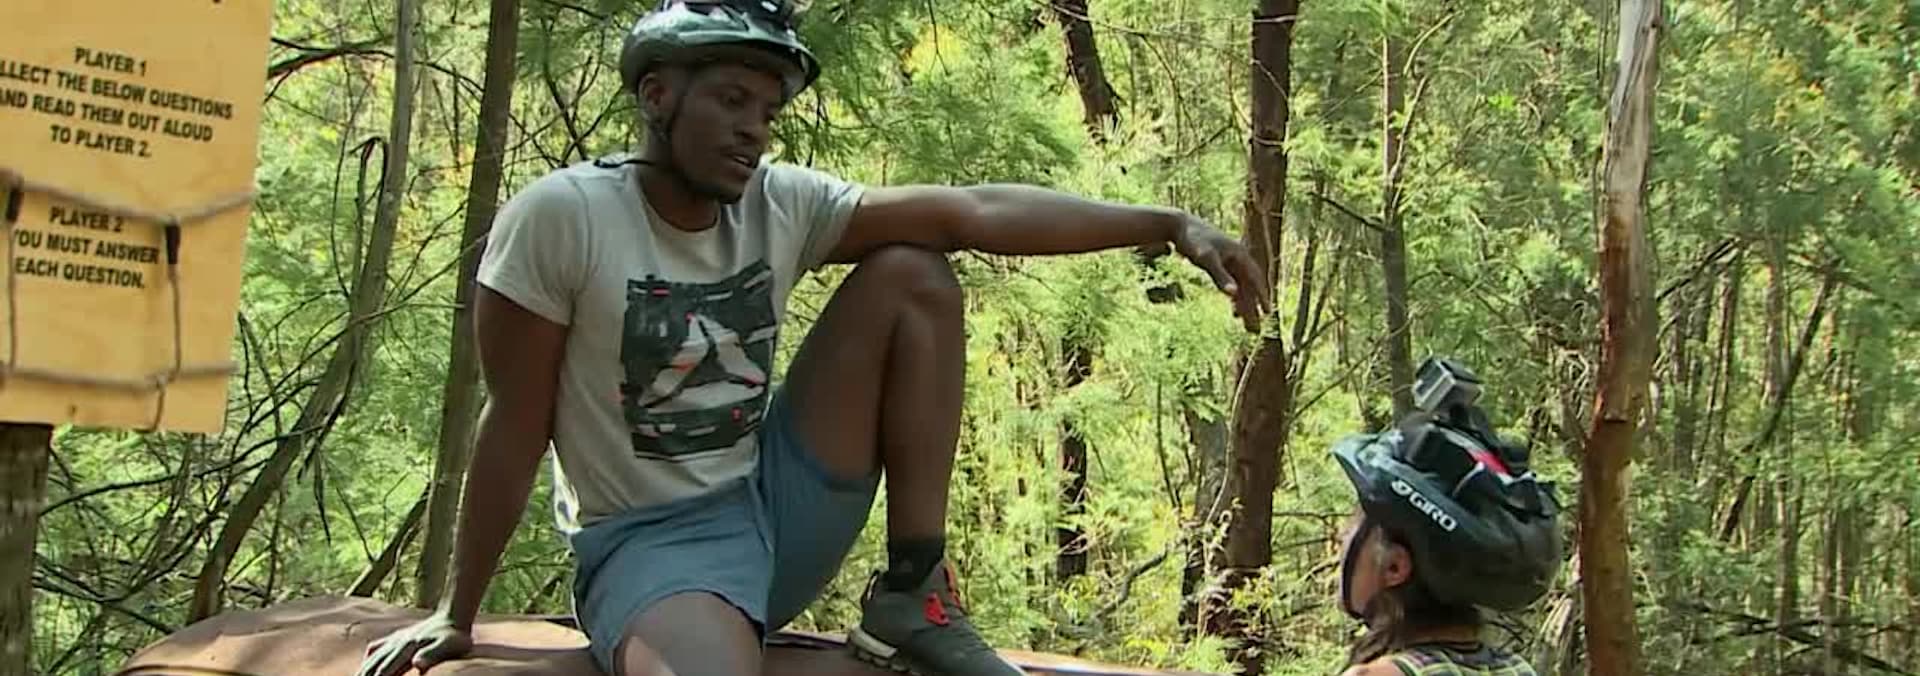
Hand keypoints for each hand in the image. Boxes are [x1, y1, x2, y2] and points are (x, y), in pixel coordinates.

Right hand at [357, 612, 472, 675]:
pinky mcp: (399, 637)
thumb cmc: (455, 636)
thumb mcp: (448, 646)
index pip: (385, 670)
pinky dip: (369, 657)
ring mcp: (397, 639)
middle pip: (375, 665)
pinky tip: (366, 663)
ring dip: (363, 670)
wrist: (454, 615)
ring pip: (374, 657)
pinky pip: (378, 648)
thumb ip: (432, 655)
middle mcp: (398, 643)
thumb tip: (417, 664)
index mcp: (408, 648)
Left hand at [1170, 214, 1269, 331]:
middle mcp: (1237, 258)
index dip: (1262, 296)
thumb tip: (1234, 294)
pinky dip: (1234, 297)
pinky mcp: (1219, 264)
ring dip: (1244, 305)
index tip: (1268, 312)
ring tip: (1247, 325)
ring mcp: (1228, 261)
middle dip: (1253, 307)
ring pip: (1240, 287)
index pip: (1255, 279)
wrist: (1179, 225)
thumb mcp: (1207, 259)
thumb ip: (1220, 276)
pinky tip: (1234, 310)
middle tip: (1256, 329)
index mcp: (1240, 255)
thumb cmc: (1194, 240)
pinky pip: (1232, 284)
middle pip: (1249, 286)